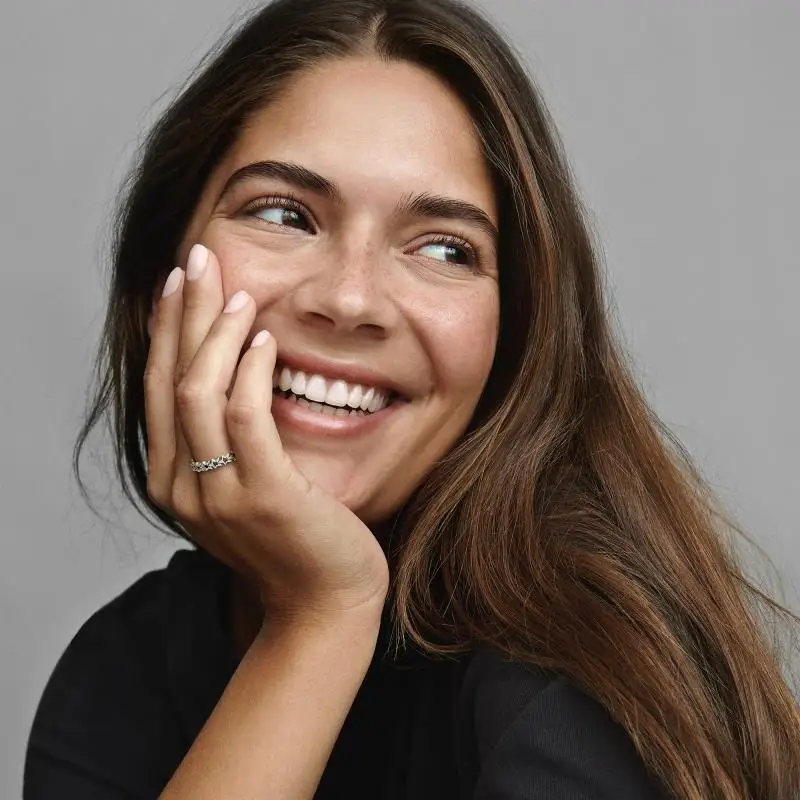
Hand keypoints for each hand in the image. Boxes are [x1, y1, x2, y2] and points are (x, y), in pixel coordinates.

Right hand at [144, 244, 389, 624]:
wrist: (324, 604)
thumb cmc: (293, 542)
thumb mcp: (245, 489)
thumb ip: (226, 444)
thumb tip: (232, 377)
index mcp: (172, 480)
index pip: (158, 387)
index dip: (165, 330)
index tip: (179, 282)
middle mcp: (181, 486)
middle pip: (170, 378)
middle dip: (182, 313)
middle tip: (198, 259)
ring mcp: (217, 494)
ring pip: (199, 391)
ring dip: (216, 333)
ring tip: (237, 292)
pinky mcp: (262, 496)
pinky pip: (246, 418)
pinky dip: (251, 372)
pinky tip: (266, 339)